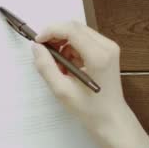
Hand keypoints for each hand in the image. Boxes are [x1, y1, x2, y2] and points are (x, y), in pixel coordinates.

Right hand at [32, 21, 148, 147]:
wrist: (111, 120)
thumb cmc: (90, 109)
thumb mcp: (62, 90)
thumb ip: (46, 66)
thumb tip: (36, 47)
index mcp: (98, 56)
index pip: (71, 30)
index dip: (51, 31)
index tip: (37, 41)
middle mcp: (107, 47)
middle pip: (75, 27)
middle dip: (56, 36)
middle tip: (44, 52)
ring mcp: (109, 48)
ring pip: (78, 33)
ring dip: (63, 44)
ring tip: (58, 66)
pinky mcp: (107, 51)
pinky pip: (84, 40)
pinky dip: (71, 49)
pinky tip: (68, 66)